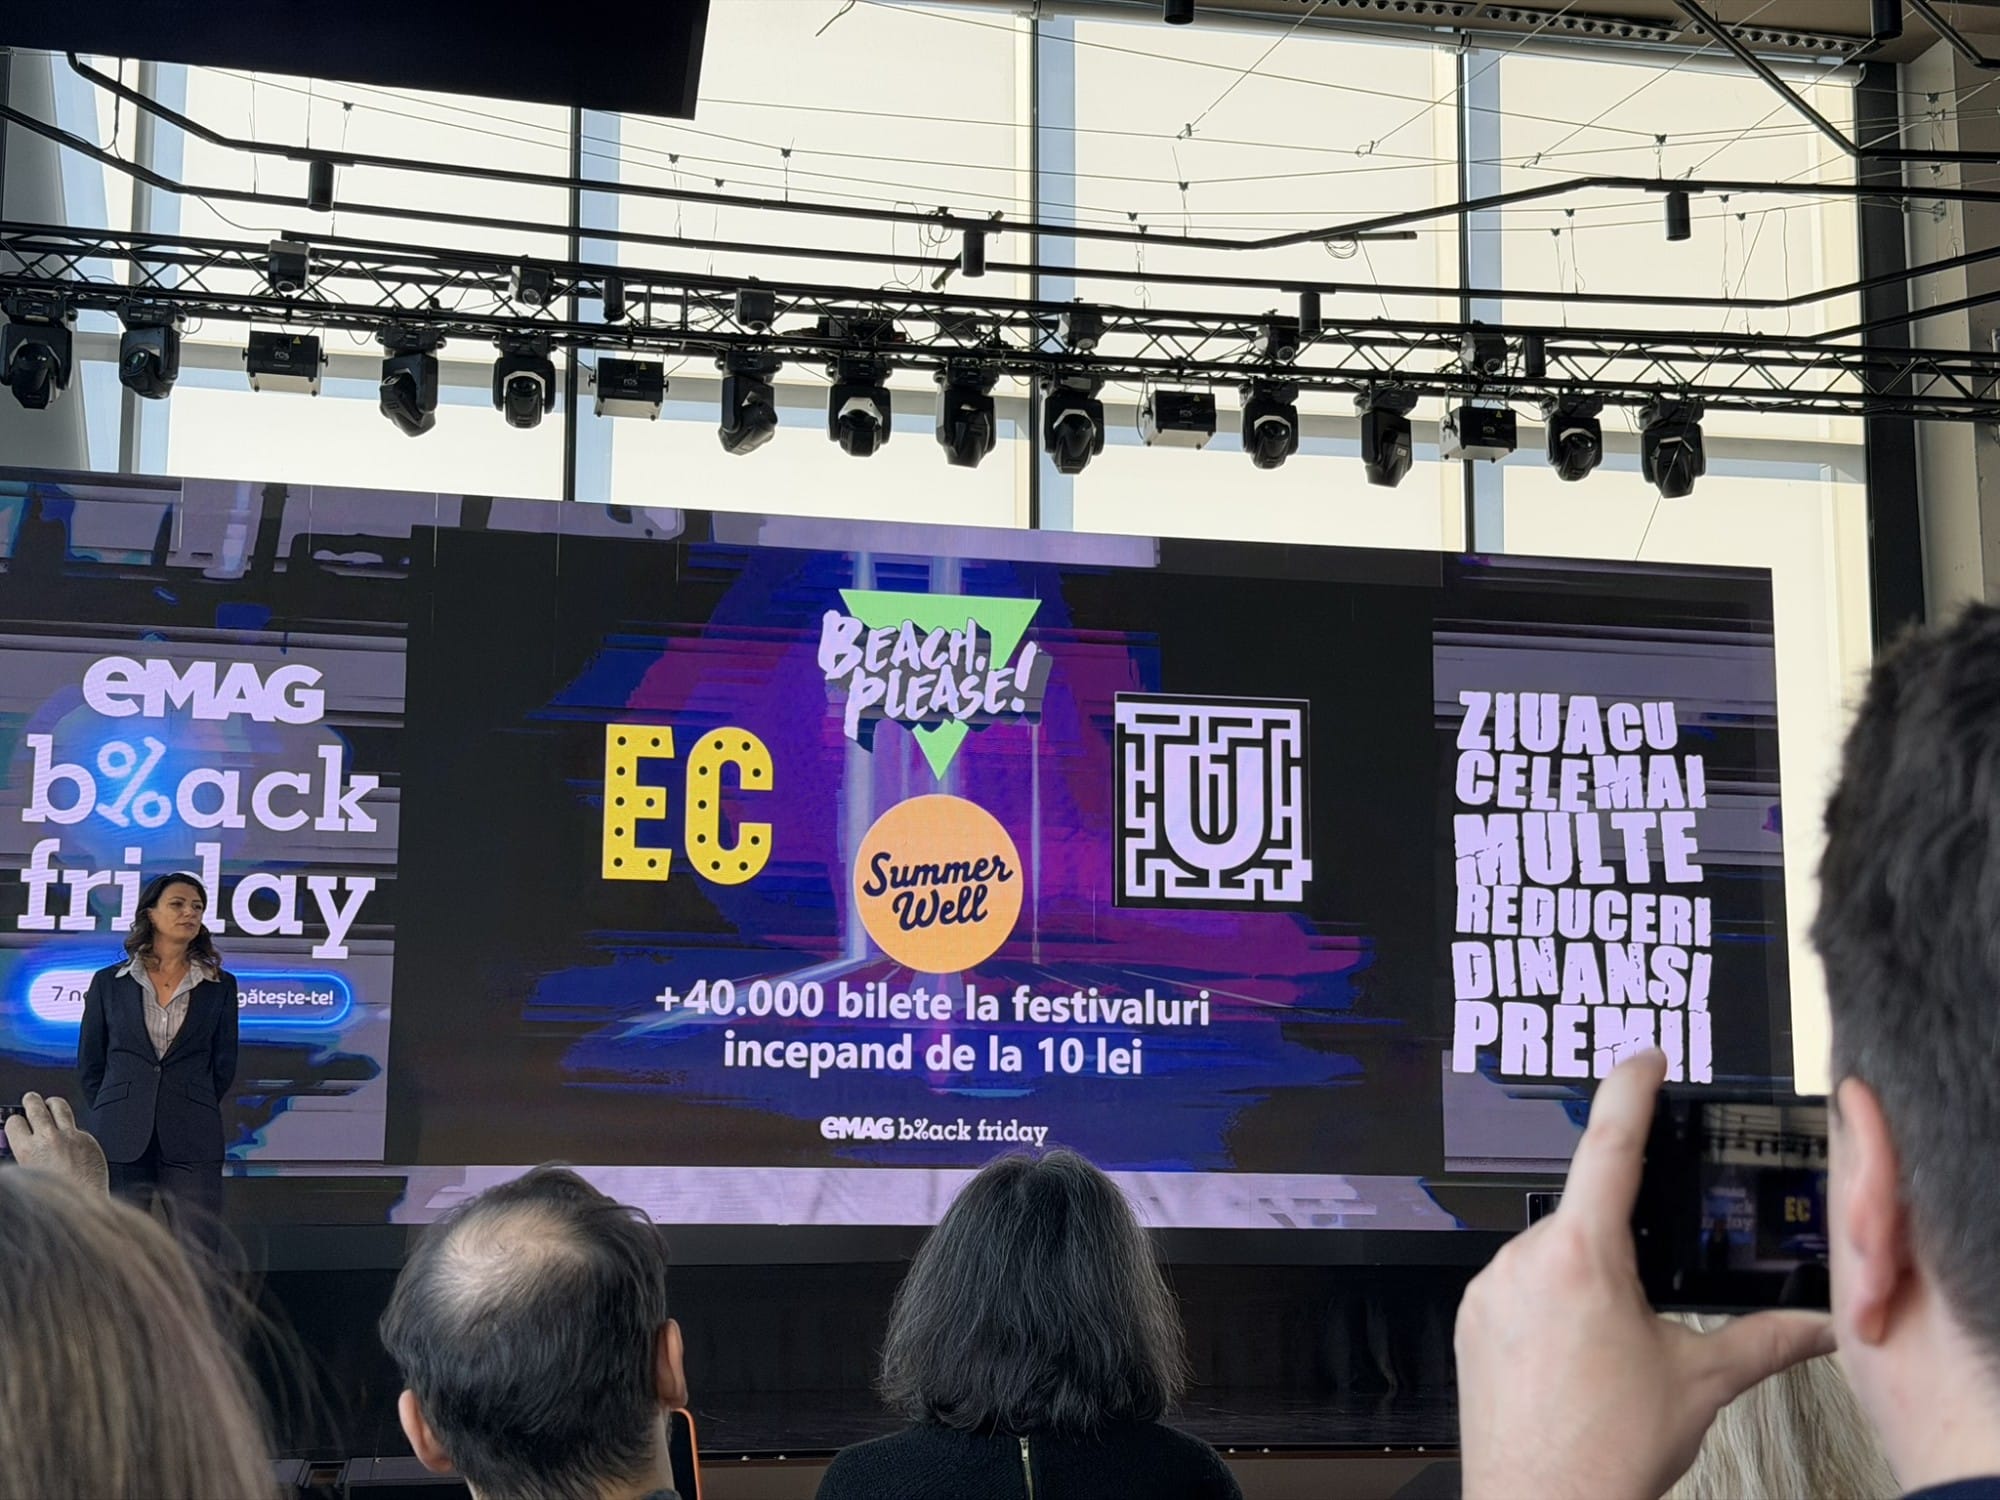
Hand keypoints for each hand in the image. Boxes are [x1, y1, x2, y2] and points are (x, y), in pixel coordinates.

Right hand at [6, 1093, 109, 1197]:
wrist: (84, 1204)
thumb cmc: (57, 1196)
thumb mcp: (30, 1175)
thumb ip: (26, 1156)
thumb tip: (24, 1143)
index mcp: (28, 1150)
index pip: (14, 1123)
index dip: (14, 1121)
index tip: (16, 1121)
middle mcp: (48, 1138)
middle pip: (35, 1107)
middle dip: (31, 1100)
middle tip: (30, 1098)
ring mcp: (70, 1136)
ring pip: (60, 1107)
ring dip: (53, 1102)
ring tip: (51, 1102)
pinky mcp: (88, 1138)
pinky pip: (78, 1126)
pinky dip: (73, 1128)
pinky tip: (71, 1134)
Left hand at [1454, 1052, 1834, 1499]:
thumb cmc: (1604, 1452)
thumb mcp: (1700, 1383)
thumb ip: (1764, 1340)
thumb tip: (1815, 1324)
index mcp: (1582, 1256)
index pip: (1611, 1146)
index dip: (1631, 1091)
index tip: (1644, 1058)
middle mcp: (1524, 1260)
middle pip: (1585, 1217)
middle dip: (1621, 1246)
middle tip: (1645, 1308)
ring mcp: (1488, 1290)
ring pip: (1548, 1257)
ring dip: (1583, 1282)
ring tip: (1608, 1351)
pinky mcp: (1469, 1321)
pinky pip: (1516, 1289)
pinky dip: (1549, 1308)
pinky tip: (1573, 1357)